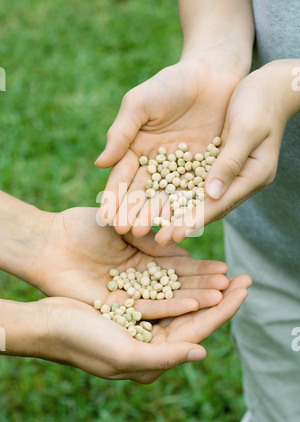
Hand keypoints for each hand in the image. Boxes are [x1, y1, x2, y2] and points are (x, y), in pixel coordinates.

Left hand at [30, 207, 229, 318]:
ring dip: (196, 299)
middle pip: (180, 287)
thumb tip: (184, 250)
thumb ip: (153, 240)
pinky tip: (195, 304)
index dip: (204, 270)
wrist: (51, 241)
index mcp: (143, 261)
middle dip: (208, 287)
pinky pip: (148, 308)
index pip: (180, 269)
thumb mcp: (126, 226)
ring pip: (169, 300)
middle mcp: (141, 282)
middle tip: (237, 287)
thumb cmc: (83, 227)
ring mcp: (130, 296)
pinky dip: (171, 306)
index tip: (228, 270)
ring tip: (224, 297)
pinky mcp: (117, 308)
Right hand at [38, 273, 250, 383]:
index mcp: (152, 353)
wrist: (44, 322)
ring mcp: (140, 312)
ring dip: (201, 281)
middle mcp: (150, 334)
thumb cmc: (81, 342)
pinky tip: (189, 259)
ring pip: (178, 294)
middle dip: (218, 294)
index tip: (244, 291)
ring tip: (224, 268)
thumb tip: (203, 352)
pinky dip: (174, 269)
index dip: (223, 311)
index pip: (198, 330)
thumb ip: (164, 357)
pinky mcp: (128, 293)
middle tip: (244, 278)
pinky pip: (157, 281)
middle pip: (193, 311)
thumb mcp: (124, 354)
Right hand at [96, 59, 240, 236]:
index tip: (106, 217)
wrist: (212, 73)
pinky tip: (181, 222)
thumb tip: (99, 163)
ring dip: (159, 215)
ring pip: (169, 197)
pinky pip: (196, 192)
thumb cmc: (171, 84)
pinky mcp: (206, 171)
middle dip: (134, 212)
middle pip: (144, 193)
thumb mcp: (140, 104)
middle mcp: (158, 165)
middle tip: (126, 231)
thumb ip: (121, 133)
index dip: (114, 197)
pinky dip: (188, 207)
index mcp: (137, 151)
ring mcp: (182, 170)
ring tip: (151, 232)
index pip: (123, 179)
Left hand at [156, 59, 299, 244]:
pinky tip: (160, 199)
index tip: (172, 235)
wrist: (269, 87)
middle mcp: (242, 180)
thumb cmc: (260, 102)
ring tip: (155, 226)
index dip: (195, 220)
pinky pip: (197, 181)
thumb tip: (211, 195)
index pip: (220, 203)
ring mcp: (232, 173)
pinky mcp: (220, 164)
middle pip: (208, 207)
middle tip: (159, 241)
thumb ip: (230, 162)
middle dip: (182, 224)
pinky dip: (180, 192)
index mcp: (254, 175)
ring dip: (178, 212)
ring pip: (200, 198)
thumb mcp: (246, 129)